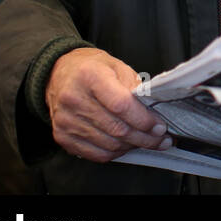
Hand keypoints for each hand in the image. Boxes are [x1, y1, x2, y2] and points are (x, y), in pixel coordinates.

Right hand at [46, 48, 171, 162]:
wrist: (59, 74)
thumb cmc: (92, 69)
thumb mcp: (117, 66)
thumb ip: (134, 87)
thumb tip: (153, 111)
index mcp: (90, 76)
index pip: (120, 105)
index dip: (143, 119)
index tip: (160, 126)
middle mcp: (74, 100)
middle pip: (116, 128)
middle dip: (144, 137)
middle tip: (162, 138)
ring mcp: (66, 121)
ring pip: (108, 144)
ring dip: (133, 146)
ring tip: (149, 142)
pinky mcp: (63, 136)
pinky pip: (95, 154)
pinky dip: (116, 153)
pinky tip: (128, 146)